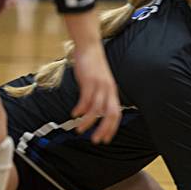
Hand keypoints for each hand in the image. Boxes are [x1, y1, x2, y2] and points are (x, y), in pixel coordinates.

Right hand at [65, 12, 121, 142]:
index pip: (116, 114)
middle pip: (111, 114)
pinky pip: (86, 98)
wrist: (89, 48)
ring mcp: (100, 86)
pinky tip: (74, 114)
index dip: (112, 128)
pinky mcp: (89, 80)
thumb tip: (92, 111)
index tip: (105, 140)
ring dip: (89, 122)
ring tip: (79, 130)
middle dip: (104, 129)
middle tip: (96, 141)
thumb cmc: (92, 67)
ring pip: (97, 109)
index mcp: (112, 93)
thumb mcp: (98, 83)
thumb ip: (98, 96)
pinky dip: (81, 109)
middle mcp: (109, 91)